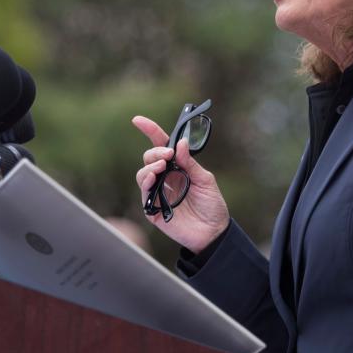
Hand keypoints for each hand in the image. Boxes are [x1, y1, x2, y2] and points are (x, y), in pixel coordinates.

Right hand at [132, 115, 229, 252]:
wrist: (213, 232)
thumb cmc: (212, 205)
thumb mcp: (205, 180)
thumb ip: (190, 163)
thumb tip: (179, 143)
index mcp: (177, 167)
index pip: (161, 146)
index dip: (150, 131)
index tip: (138, 120)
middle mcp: (165, 178)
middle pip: (149, 157)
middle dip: (155, 151)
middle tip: (167, 154)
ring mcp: (158, 193)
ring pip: (142, 173)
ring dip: (150, 166)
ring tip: (161, 165)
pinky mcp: (153, 209)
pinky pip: (144, 193)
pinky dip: (146, 182)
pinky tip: (153, 177)